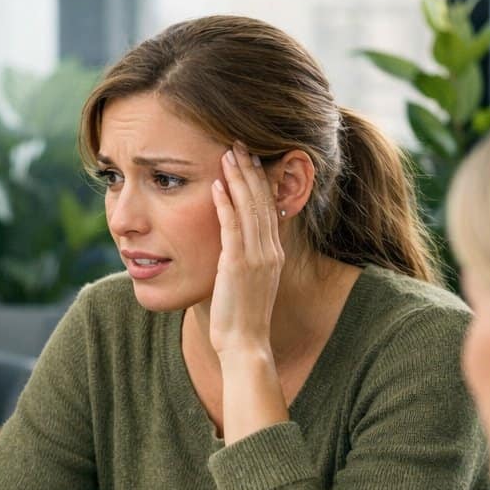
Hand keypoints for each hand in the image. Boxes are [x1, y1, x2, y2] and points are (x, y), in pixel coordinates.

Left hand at [208, 143, 284, 358]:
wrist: (245, 345)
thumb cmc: (240, 319)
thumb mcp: (247, 283)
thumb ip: (242, 261)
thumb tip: (230, 249)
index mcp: (273, 253)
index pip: (269, 208)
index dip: (260, 181)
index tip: (250, 159)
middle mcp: (270, 251)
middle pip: (262, 200)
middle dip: (250, 170)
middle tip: (239, 143)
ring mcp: (256, 258)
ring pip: (249, 208)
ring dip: (238, 178)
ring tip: (228, 153)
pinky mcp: (238, 266)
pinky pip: (233, 228)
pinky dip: (225, 204)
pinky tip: (216, 185)